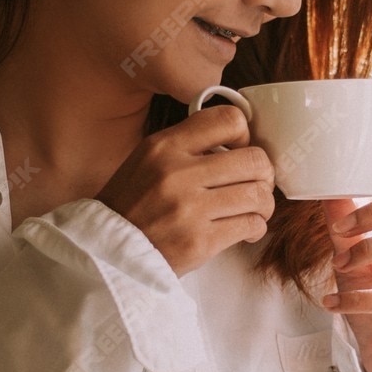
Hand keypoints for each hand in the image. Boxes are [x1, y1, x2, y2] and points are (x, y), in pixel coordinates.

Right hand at [95, 106, 274, 276]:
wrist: (107, 252)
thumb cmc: (133, 205)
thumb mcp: (148, 159)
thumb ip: (188, 145)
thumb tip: (239, 142)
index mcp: (165, 146)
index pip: (228, 119)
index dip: (245, 134)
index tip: (239, 150)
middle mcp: (178, 173)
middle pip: (254, 160)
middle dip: (263, 173)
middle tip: (255, 184)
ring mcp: (190, 209)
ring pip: (258, 194)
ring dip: (263, 204)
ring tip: (253, 209)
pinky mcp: (200, 241)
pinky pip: (251, 225)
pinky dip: (255, 227)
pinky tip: (245, 228)